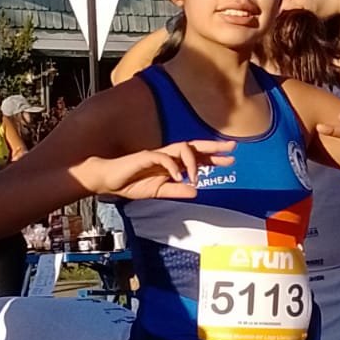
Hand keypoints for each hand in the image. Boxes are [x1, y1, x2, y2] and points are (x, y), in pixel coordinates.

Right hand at [85, 140, 235, 199]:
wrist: (108, 180)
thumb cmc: (131, 183)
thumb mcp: (158, 192)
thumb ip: (176, 191)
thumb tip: (196, 192)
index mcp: (171, 164)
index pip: (196, 157)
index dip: (213, 158)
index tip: (230, 159)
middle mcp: (167, 156)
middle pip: (194, 147)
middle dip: (213, 148)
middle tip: (232, 148)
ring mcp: (157, 154)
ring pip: (180, 148)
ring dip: (192, 161)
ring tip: (197, 175)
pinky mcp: (144, 156)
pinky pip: (162, 157)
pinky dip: (172, 166)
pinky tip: (178, 176)